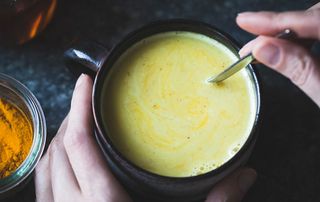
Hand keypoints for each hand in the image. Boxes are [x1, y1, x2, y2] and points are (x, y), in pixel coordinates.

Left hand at [35, 74, 255, 201]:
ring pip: (47, 166)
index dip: (79, 108)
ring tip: (78, 124)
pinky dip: (52, 165)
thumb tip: (247, 175)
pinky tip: (68, 160)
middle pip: (60, 149)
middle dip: (71, 118)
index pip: (81, 145)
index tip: (84, 81)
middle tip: (89, 102)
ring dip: (60, 140)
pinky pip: (43, 188)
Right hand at [236, 3, 319, 106]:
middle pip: (311, 17)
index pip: (311, 20)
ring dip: (284, 35)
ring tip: (260, 51)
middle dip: (276, 29)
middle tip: (249, 47)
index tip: (245, 21)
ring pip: (312, 23)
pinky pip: (315, 32)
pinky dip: (296, 40)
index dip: (273, 21)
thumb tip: (263, 49)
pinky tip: (283, 50)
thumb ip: (298, 68)